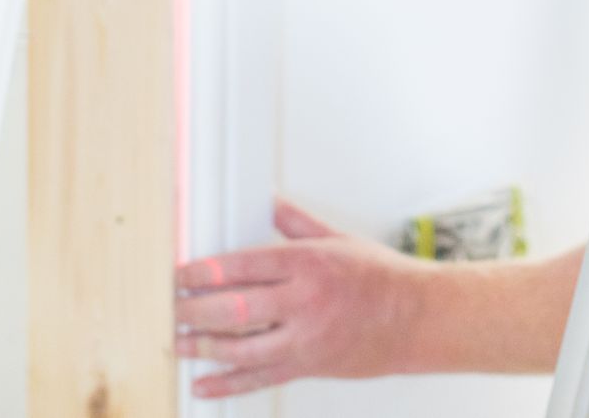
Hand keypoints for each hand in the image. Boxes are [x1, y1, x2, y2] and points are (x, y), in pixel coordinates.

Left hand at [175, 198, 436, 398]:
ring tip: (177, 342)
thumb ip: (300, 225)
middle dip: (195, 310)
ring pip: (242, 347)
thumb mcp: (340, 240)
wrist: (418, 319)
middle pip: (235, 309)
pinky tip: (202, 384)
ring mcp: (305, 339)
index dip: (204, 272)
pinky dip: (227, 384)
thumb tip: (274, 203)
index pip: (243, 266)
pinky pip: (260, 378)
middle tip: (170, 309)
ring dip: (204, 346)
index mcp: (308, 264)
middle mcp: (304, 302)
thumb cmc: (383, 279)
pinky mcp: (308, 366)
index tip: (180, 275)